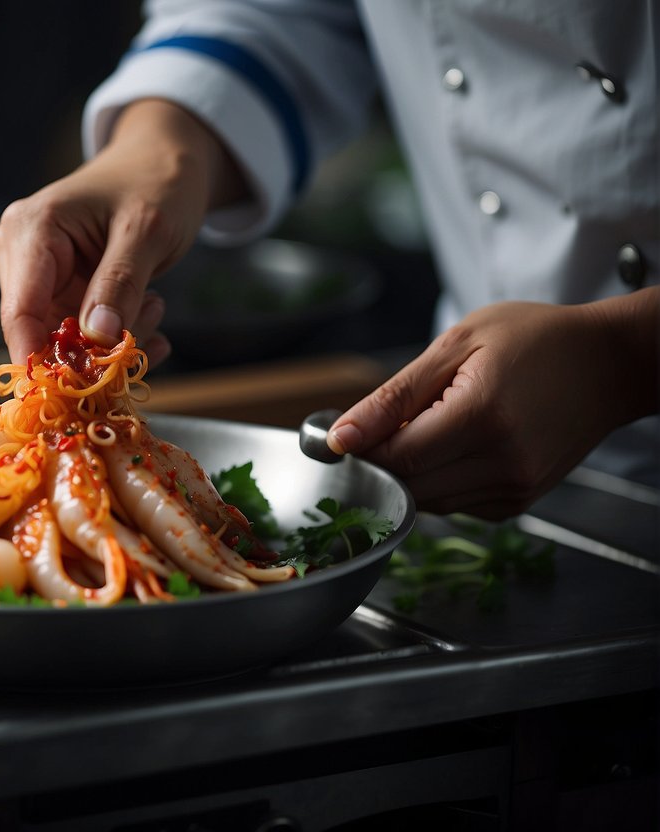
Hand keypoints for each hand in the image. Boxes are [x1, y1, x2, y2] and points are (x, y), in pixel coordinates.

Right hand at [0, 99, 245, 364]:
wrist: (164, 162)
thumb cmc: (156, 181)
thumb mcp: (147, 231)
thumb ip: (120, 284)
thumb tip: (95, 339)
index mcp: (30, 229)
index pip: (20, 312)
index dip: (41, 358)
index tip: (77, 390)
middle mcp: (19, 253)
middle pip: (40, 332)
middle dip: (92, 348)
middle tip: (149, 324)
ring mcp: (35, 275)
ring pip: (61, 341)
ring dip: (112, 342)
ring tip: (155, 306)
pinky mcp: (55, 291)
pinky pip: (77, 335)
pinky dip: (114, 338)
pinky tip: (149, 317)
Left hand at [326, 291, 658, 518]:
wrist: (607, 363)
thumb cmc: (534, 340)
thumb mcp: (456, 345)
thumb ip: (394, 396)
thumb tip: (342, 436)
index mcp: (482, 418)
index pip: (395, 456)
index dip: (360, 450)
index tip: (343, 435)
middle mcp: (502, 463)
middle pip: (408, 486)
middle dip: (383, 461)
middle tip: (385, 426)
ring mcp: (514, 488)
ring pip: (428, 502)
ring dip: (412, 472)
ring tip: (430, 426)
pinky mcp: (519, 501)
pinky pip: (456, 505)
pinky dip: (440, 481)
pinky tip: (456, 445)